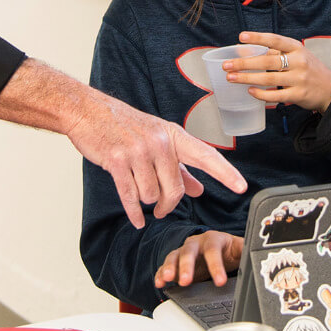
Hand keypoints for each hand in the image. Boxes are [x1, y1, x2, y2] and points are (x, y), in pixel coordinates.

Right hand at [67, 94, 246, 228]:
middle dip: (168, 204)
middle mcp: (159, 143)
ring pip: (152, 196)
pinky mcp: (117, 162)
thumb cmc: (125, 126)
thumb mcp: (157, 139)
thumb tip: (199, 188)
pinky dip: (134, 213)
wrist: (88, 112)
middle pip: (175, 189)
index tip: (242, 186)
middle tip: (162, 209)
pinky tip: (137, 219)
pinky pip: (131, 197)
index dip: (225, 173)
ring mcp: (138, 152)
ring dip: (147, 202)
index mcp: (173, 135)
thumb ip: (180, 166)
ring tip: (140, 192)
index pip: (206, 156)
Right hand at [153, 231, 243, 289]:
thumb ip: (247, 251)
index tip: (220, 281)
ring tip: (167, 279)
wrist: (220, 249)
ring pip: (174, 256)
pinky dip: (161, 274)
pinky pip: (166, 266)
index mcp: (214, 239)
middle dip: (187, 266)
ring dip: (169, 268)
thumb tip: (260, 255)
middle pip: (189, 251)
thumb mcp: (241, 249)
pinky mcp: (176, 263)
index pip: (213, 251)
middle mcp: (196, 243)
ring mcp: (184, 252)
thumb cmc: (230, 250)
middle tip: (186, 281)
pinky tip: (160, 283)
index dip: (216, 266)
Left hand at [228, 32, 330, 112]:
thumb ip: (275, 53)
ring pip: (269, 78)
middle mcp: (299, 62)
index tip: (241, 37)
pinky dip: (261, 94)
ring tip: (231, 78)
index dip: (258, 38)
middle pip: (267, 61)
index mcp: (297, 48)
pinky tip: (250, 91)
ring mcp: (299, 79)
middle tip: (227, 65)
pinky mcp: (299, 95)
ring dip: (247, 78)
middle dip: (244, 63)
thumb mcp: (297, 55)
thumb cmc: (309, 69)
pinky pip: (276, 95)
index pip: (275, 40)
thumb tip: (245, 51)